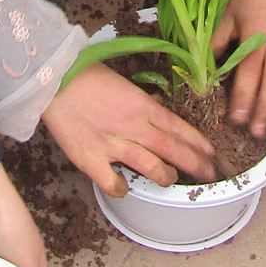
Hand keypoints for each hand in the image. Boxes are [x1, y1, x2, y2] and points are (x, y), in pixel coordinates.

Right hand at [41, 64, 214, 195]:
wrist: (54, 81)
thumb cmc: (86, 77)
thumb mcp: (124, 86)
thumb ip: (141, 104)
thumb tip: (155, 115)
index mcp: (143, 106)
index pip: (179, 128)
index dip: (198, 143)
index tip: (211, 153)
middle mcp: (134, 127)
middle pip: (174, 149)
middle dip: (196, 164)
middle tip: (209, 174)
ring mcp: (114, 145)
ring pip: (152, 167)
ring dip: (166, 176)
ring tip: (170, 179)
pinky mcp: (91, 159)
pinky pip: (113, 183)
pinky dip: (122, 189)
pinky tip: (125, 188)